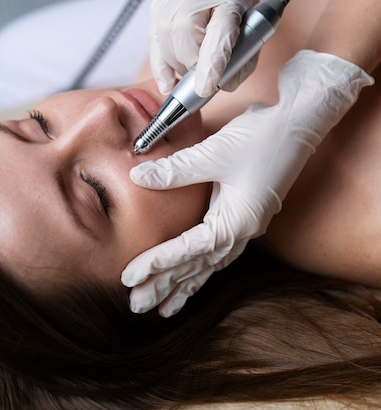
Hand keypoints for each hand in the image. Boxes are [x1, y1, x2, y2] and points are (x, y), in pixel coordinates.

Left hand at [123, 50, 372, 316]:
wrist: (300, 123)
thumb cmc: (262, 137)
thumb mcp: (214, 153)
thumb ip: (175, 169)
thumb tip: (137, 176)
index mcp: (236, 222)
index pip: (188, 251)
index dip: (157, 264)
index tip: (129, 279)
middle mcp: (243, 230)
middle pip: (199, 266)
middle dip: (168, 286)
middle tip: (138, 306)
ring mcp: (247, 223)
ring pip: (210, 262)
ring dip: (185, 283)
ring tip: (163, 306)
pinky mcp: (246, 212)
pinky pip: (219, 248)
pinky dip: (202, 265)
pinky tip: (192, 274)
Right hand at [150, 0, 258, 96]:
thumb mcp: (252, 19)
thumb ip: (245, 54)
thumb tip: (226, 85)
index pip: (220, 31)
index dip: (212, 61)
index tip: (205, 87)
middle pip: (186, 41)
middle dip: (194, 67)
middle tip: (206, 74)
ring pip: (166, 44)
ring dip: (180, 66)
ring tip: (193, 67)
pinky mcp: (156, 4)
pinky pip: (154, 43)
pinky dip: (161, 67)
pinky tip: (167, 82)